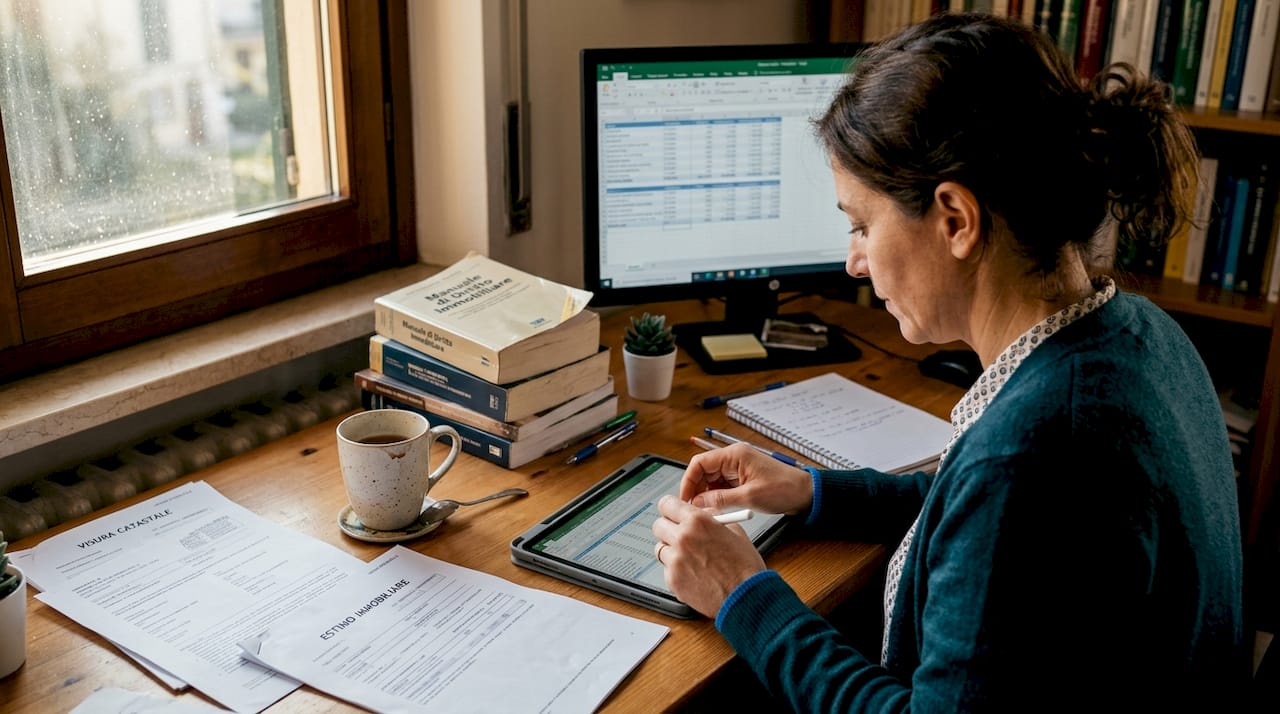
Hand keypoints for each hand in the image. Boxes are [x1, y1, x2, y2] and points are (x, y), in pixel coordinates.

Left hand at [652, 495, 765, 616]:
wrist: (745, 597)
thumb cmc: (744, 567)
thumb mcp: (735, 531)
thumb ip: (713, 517)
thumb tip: (701, 512)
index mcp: (698, 521)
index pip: (667, 504)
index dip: (670, 509)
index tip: (672, 514)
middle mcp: (683, 538)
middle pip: (658, 525)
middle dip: (668, 529)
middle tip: (678, 535)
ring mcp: (675, 560)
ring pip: (660, 548)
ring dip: (672, 551)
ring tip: (692, 559)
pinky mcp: (672, 580)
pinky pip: (667, 569)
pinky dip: (677, 571)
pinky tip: (695, 574)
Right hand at [681, 443, 812, 515]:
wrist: (805, 494)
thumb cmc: (784, 489)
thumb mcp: (748, 497)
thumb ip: (720, 500)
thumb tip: (698, 504)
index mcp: (734, 455)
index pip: (699, 463)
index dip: (688, 481)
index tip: (685, 499)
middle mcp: (733, 458)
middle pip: (703, 472)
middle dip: (696, 490)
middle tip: (693, 509)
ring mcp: (737, 468)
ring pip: (711, 480)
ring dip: (707, 496)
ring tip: (707, 512)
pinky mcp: (741, 478)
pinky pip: (721, 487)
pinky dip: (717, 498)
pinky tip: (717, 510)